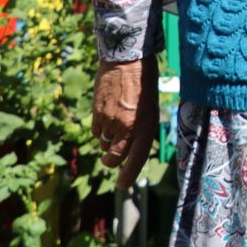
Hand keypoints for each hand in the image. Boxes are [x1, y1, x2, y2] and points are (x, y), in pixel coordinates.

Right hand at [92, 56, 158, 190]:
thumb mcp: (151, 108)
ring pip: (104, 144)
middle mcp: (128, 127)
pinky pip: (96, 132)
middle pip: (115, 157)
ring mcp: (111, 121)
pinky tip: (106, 117)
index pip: (136, 158)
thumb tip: (131, 145)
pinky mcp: (97, 114)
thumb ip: (142, 128)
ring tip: (115, 125)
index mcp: (146, 126)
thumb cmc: (144, 83)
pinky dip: (100, 130)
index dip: (129, 174)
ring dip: (107, 142)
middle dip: (112, 163)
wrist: (126, 60)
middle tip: (110, 161)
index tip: (122, 186)